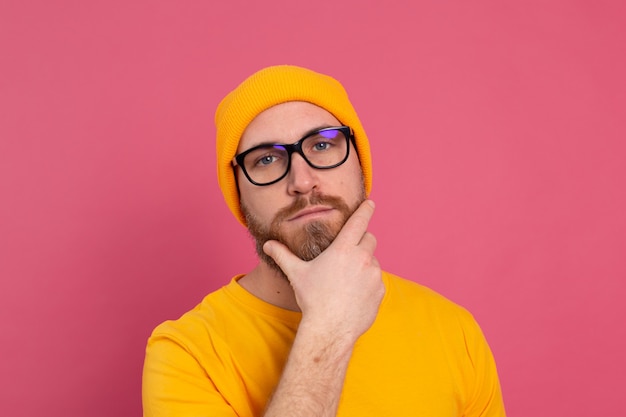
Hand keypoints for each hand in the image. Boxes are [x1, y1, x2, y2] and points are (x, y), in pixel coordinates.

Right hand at [263, 200, 384, 341]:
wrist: (330, 329)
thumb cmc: (313, 299)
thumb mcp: (297, 274)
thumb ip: (283, 255)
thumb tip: (268, 244)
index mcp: (342, 249)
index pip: (359, 222)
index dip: (366, 210)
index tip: (371, 203)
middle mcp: (362, 258)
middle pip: (369, 238)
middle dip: (361, 241)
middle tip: (348, 254)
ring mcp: (374, 275)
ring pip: (373, 260)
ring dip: (364, 264)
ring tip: (347, 281)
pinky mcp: (380, 290)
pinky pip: (377, 280)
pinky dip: (369, 282)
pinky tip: (354, 294)